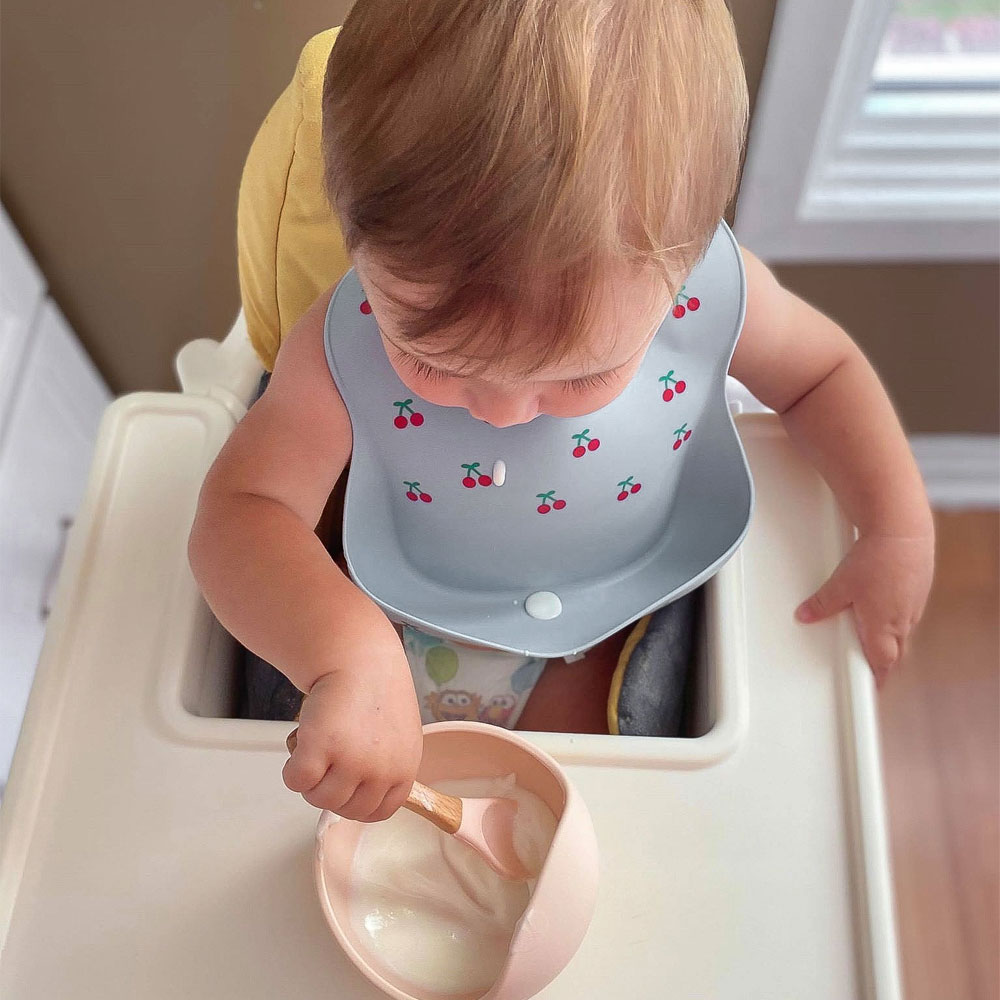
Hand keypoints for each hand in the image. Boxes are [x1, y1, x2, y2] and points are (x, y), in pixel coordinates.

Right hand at [282, 640, 422, 821]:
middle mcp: (381, 771)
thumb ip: (385, 768)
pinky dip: (291, 767)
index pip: (377, 812)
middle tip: (328, 755)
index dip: (355, 801)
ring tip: (318, 741)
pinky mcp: (321, 748)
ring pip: (318, 798)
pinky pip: (296, 781)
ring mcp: (352, 762)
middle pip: (344, 809)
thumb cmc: (374, 691)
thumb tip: (360, 794)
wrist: (359, 657)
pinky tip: (301, 742)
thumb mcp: (397, 737)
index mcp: (404, 770)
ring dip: (310, 777)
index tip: (344, 782)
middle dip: (329, 787)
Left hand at [795, 530, 933, 685]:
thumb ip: (821, 604)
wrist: (903, 532)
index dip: (877, 677)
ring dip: (890, 640)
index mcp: (882, 626)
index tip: (873, 687)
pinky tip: (886, 608)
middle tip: (873, 669)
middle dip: (884, 662)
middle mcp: (901, 621)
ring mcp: (913, 606)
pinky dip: (897, 618)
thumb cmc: (875, 559)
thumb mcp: (840, 584)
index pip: (882, 663)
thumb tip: (803, 616)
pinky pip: (908, 613)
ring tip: (876, 639)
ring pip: (902, 632)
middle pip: (894, 652)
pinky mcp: (918, 590)